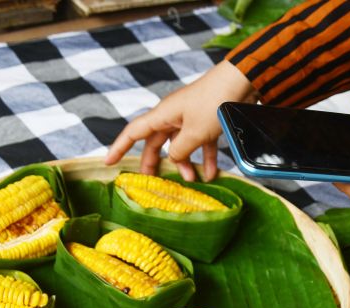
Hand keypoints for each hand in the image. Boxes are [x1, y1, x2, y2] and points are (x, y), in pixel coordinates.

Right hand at [105, 60, 256, 181]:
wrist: (241, 83)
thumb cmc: (214, 103)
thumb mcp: (194, 132)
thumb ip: (180, 150)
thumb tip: (173, 159)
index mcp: (163, 114)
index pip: (133, 133)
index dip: (119, 148)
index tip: (108, 163)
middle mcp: (173, 116)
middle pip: (156, 142)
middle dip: (154, 162)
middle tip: (151, 182)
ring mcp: (190, 119)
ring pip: (180, 145)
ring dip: (184, 163)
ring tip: (190, 180)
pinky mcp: (207, 122)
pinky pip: (201, 143)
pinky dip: (205, 158)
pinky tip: (211, 174)